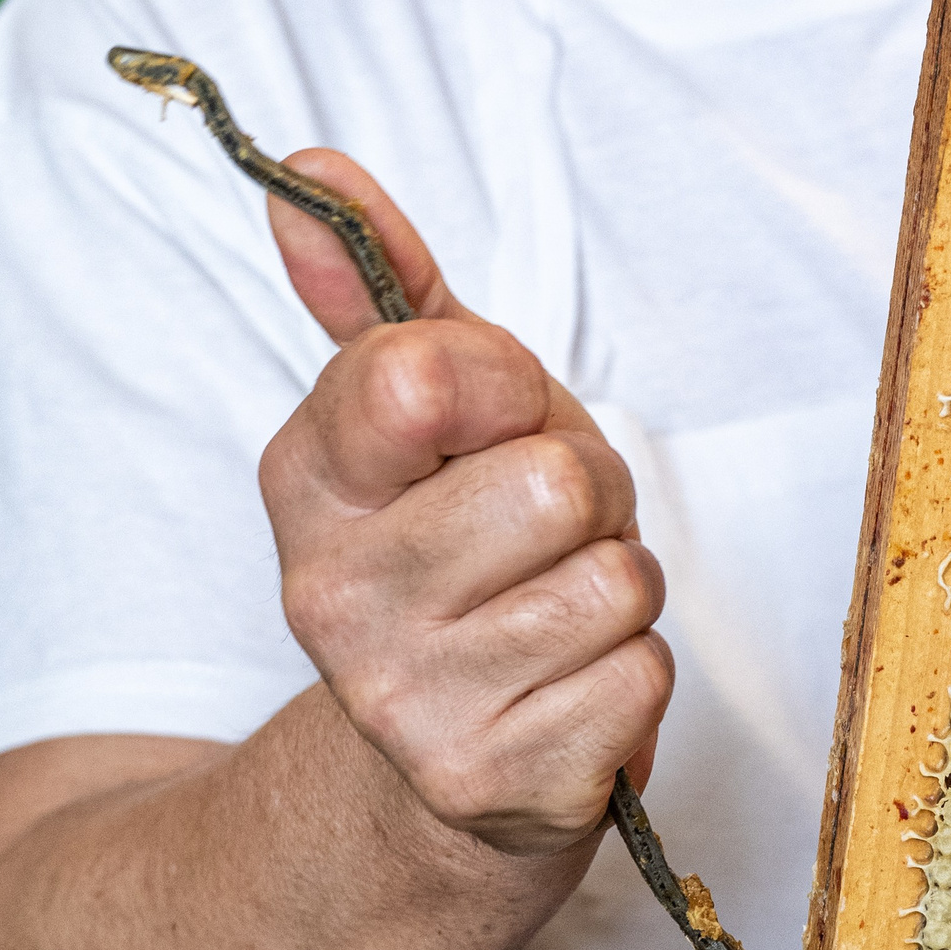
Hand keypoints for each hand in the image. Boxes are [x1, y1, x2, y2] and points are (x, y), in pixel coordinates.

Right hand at [256, 153, 672, 857]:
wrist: (445, 766)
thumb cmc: (465, 552)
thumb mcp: (420, 413)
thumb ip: (377, 283)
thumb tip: (311, 167)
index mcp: (309, 482)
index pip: (421, 374)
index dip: (505, 386)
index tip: (492, 421)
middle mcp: (333, 595)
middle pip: (557, 483)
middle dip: (591, 494)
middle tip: (547, 534)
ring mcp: (405, 700)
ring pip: (615, 580)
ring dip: (619, 586)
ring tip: (556, 610)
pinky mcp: (490, 782)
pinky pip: (641, 675)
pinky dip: (632, 678)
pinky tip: (568, 688)